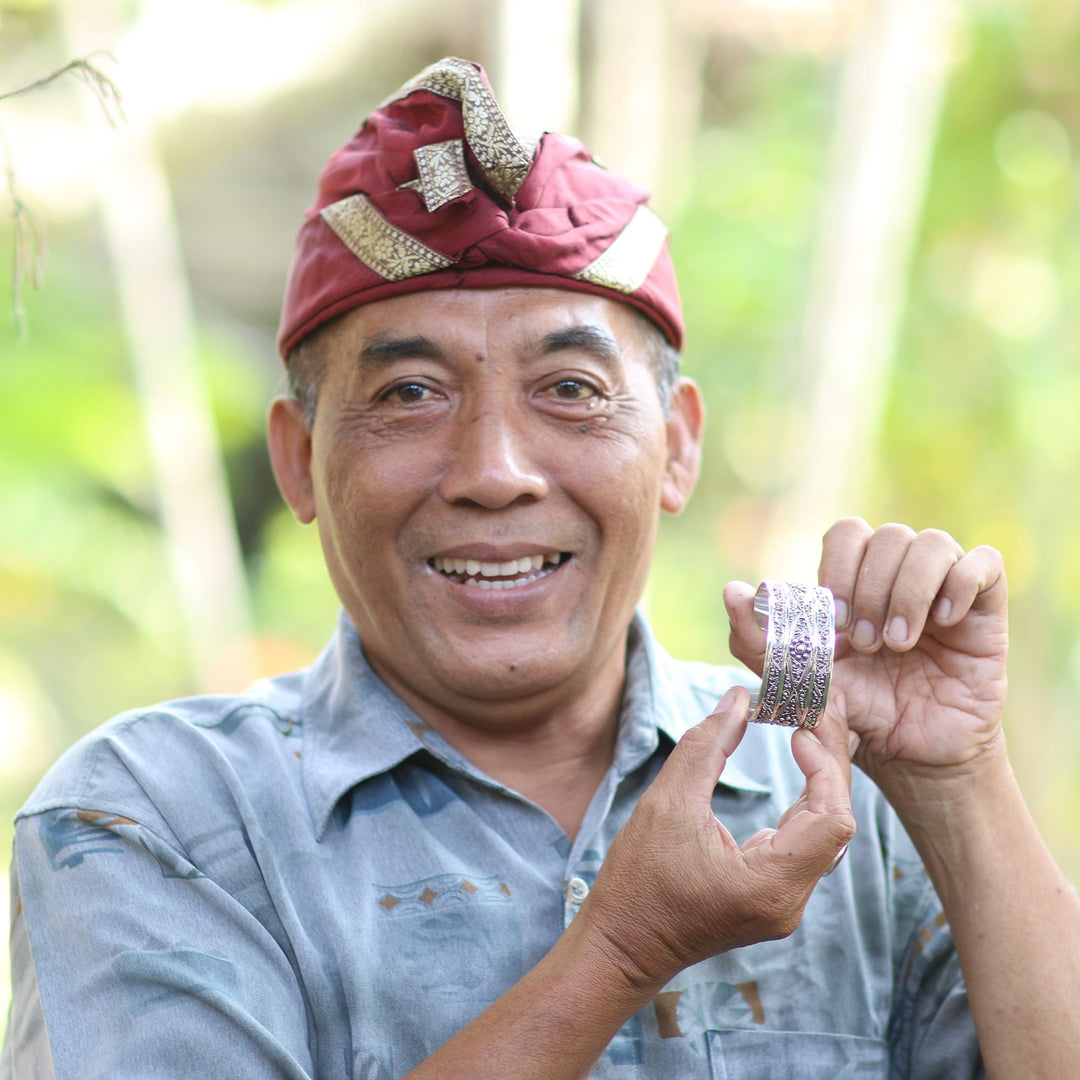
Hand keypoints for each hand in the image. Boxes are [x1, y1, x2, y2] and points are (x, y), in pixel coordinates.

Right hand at [579, 686, 854, 990]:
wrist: (621, 947)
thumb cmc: (638, 882)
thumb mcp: (666, 803)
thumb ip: (706, 746)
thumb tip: (739, 698)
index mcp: (771, 885)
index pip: (832, 819)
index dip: (824, 766)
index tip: (798, 729)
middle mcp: (789, 901)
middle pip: (835, 824)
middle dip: (828, 764)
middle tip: (814, 715)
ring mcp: (783, 904)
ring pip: (824, 835)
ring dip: (820, 783)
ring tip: (809, 732)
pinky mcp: (772, 899)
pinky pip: (805, 847)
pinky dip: (804, 805)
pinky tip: (798, 771)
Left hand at [725, 519, 1008, 794]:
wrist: (913, 756)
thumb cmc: (856, 712)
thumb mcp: (802, 681)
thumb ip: (760, 641)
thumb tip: (731, 592)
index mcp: (856, 581)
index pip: (846, 533)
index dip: (838, 567)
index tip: (833, 621)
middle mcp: (899, 575)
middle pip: (886, 536)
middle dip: (869, 589)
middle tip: (865, 644)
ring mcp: (943, 588)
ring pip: (931, 543)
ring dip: (908, 592)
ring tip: (898, 643)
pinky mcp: (985, 608)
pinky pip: (983, 563)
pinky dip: (960, 584)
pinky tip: (944, 622)